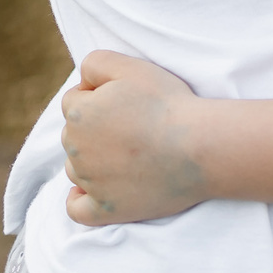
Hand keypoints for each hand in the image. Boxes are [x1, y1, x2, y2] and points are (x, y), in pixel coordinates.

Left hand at [61, 50, 206, 225]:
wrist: (198, 147)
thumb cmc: (168, 104)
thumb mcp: (131, 66)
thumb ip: (95, 63)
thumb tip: (82, 82)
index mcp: (78, 113)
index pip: (74, 101)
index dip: (98, 96)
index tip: (127, 101)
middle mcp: (76, 149)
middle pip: (74, 135)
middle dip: (95, 129)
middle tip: (133, 127)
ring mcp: (90, 182)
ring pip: (76, 167)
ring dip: (91, 161)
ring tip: (127, 155)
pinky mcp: (106, 209)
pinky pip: (77, 210)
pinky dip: (80, 199)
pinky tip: (91, 191)